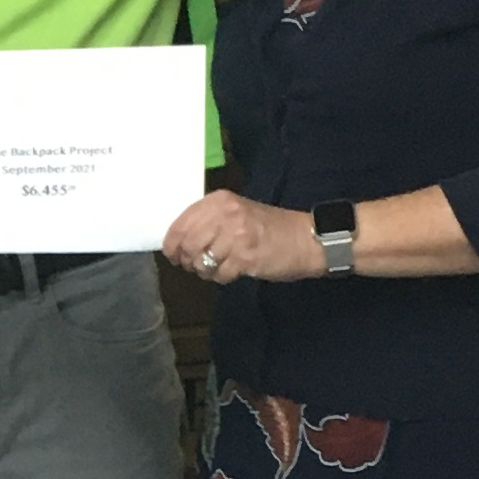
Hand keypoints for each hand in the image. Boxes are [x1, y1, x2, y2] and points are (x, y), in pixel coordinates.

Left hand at [162, 192, 324, 285]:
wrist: (306, 238)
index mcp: (219, 200)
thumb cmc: (268, 227)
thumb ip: (208, 221)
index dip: (171, 244)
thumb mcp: (236, 213)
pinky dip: (221, 277)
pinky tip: (233, 272)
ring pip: (201, 261)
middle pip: (187, 245)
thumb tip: (177, 242)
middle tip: (194, 265)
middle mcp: (225, 215)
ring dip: (205, 270)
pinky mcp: (245, 257)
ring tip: (219, 267)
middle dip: (186, 260)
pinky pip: (219, 274)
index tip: (172, 254)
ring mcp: (235, 236)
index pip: (180, 224)